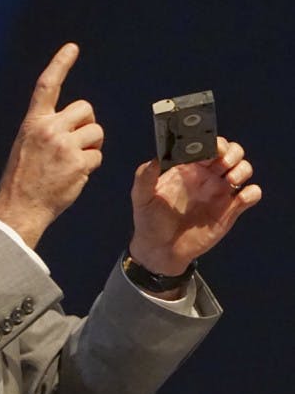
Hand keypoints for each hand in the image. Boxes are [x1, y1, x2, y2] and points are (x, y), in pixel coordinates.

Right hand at [0, 43, 103, 247]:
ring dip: (91, 146)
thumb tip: (72, 122)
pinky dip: (90, 166)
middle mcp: (50, 129)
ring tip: (74, 161)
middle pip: (86, 109)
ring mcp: (65, 146)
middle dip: (87, 124)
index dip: (60, 64)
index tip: (72, 48)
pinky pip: (98, 156)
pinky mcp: (79, 163)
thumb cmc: (23, 177)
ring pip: (96, 132)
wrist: (20, 207)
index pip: (47, 85)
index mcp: (33, 122)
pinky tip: (74, 175)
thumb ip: (46, 128)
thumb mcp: (26, 144)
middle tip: (77, 141)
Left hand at [129, 137, 261, 275]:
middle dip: (232, 152)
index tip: (210, 149)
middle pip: (231, 152)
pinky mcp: (230, 211)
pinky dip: (252, 193)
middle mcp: (207, 176)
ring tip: (230, 182)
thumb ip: (145, 175)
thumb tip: (155, 158)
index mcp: (188, 167)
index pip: (208, 145)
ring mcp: (220, 192)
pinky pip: (251, 195)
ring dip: (242, 170)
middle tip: (223, 163)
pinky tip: (239, 199)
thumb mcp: (141, 196)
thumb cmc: (149, 220)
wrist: (160, 250)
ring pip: (244, 169)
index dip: (213, 142)